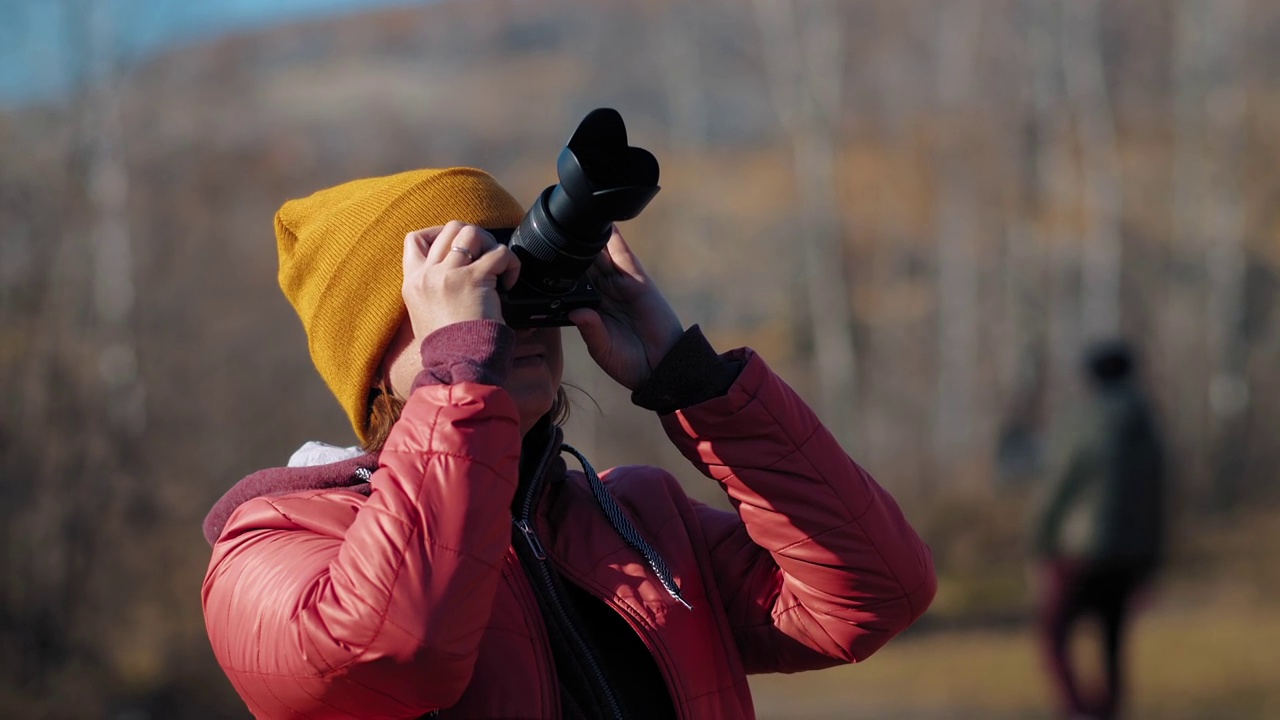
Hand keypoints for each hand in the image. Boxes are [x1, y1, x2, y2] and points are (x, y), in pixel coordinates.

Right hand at [401, 222, 520, 338]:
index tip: (459, 248)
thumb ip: (435, 292)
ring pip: (472, 232)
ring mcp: (449, 275)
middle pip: (450, 228)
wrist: (457, 366)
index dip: (439, 234)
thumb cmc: (450, 349)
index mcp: (412, 284)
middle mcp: (427, 275)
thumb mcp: (427, 317)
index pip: (414, 240)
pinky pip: (499, 253)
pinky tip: (510, 282)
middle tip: (485, 258)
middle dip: (474, 237)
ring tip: (498, 268)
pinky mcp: (473, 279)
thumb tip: (459, 276)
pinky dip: (511, 263)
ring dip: (491, 245)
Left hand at [568, 227, 683, 390]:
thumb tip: (575, 312)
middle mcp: (603, 294)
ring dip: (588, 240)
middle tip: (552, 232)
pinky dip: (615, 240)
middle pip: (582, 266)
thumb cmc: (630, 363)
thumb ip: (590, 330)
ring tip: (573, 220)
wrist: (662, 365)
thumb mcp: (603, 349)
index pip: (569, 285)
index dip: (557, 273)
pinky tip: (604, 224)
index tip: (539, 259)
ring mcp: (620, 285)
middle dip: (568, 250)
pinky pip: (624, 255)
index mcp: (589, 310)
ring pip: (599, 256)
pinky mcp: (637, 280)